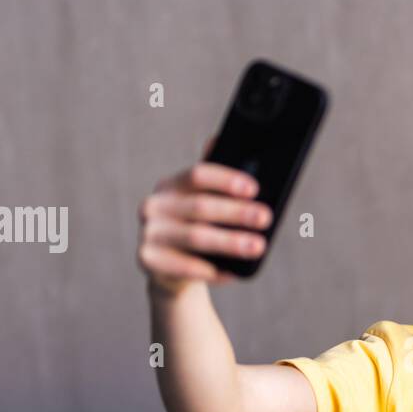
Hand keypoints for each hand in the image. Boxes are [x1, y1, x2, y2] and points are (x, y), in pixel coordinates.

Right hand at [136, 134, 272, 294]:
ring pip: (195, 236)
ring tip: (257, 247)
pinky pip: (185, 267)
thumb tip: (219, 138)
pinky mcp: (147, 260)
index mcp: (171, 186)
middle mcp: (153, 205)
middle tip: (265, 217)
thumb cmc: (197, 230)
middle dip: (236, 212)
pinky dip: (212, 270)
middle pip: (200, 206)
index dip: (226, 180)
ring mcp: (148, 233)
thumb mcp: (205, 204)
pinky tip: (233, 272)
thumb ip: (215, 180)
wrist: (172, 272)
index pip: (198, 175)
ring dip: (230, 242)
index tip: (254, 189)